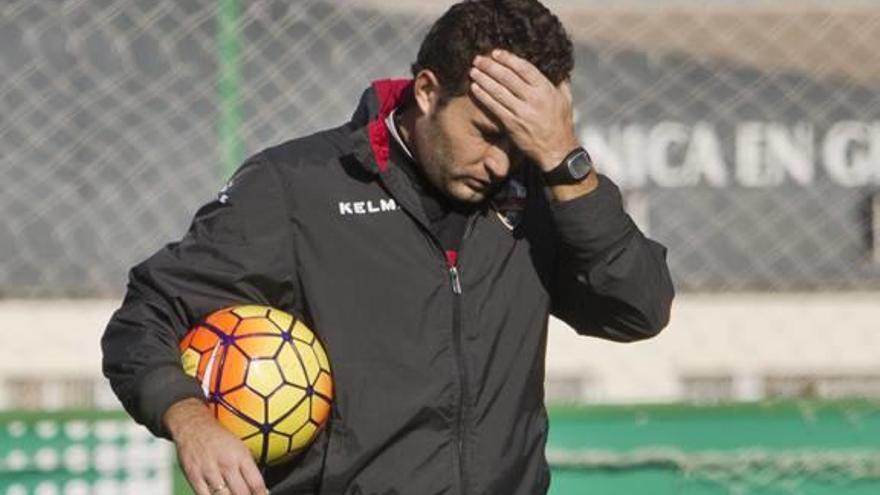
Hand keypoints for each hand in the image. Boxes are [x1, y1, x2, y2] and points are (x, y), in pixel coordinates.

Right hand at [164, 398, 267, 494]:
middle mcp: (226, 464)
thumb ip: (248, 468)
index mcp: (241, 456)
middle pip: (242, 494)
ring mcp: (210, 471)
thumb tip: (259, 488)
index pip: (256, 483)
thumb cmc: (218, 437)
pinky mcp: (194, 477)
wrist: (193, 426)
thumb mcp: (240, 447)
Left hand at [469, 50, 579, 171]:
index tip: (496, 53)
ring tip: (473, 71)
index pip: (524, 68)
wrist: (557, 151)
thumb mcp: (566, 100)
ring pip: (498, 91)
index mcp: (546, 89)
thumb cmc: (561, 125)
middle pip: (508, 77)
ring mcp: (521, 112)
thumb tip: (558, 68)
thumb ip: (561, 82)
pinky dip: (484, 97)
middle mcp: (533, 99)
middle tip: (478, 59)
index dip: (508, 59)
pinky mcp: (511, 124)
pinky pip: (494, 107)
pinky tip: (475, 88)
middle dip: (491, 66)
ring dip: (484, 79)